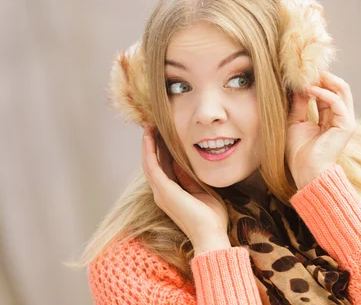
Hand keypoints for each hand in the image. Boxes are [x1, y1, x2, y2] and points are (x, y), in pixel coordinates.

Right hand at [142, 126, 230, 252]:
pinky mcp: (163, 191)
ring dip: (148, 144)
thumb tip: (187, 164)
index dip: (162, 150)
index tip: (164, 133)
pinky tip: (149, 138)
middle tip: (153, 126)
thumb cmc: (212, 218)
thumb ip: (193, 179)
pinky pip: (152, 167)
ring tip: (148, 127)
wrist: (211, 235)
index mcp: (172, 193)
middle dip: (153, 144)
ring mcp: (160, 192)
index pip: (164, 167)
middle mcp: (162, 193)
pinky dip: (149, 152)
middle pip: (154, 163)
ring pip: (149, 163)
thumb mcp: (203, 192)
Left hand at [286, 71, 355, 189]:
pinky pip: (337, 102)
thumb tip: (297, 85)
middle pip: (338, 88)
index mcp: (330, 118)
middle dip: (323, 76)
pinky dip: (323, 92)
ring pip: (342, 90)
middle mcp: (341, 117)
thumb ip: (299, 104)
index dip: (317, 81)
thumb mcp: (295, 121)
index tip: (302, 72)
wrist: (306, 171)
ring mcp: (346, 121)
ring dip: (325, 80)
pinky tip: (309, 90)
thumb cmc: (299, 152)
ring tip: (309, 75)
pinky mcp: (347, 125)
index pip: (328, 92)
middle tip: (307, 69)